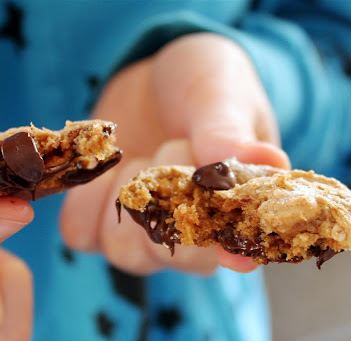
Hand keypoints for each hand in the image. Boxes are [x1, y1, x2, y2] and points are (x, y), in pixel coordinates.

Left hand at [60, 33, 290, 275]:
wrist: (155, 72)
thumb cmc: (205, 81)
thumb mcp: (223, 95)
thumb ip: (230, 131)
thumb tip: (269, 161)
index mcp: (236, 210)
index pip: (236, 254)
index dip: (228, 253)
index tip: (224, 248)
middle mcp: (192, 232)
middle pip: (173, 259)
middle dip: (166, 198)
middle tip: (175, 144)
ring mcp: (144, 230)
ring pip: (122, 252)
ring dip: (126, 196)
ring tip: (139, 154)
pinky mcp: (102, 219)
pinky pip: (80, 233)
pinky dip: (86, 199)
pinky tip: (106, 166)